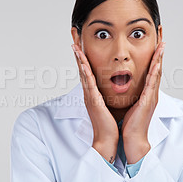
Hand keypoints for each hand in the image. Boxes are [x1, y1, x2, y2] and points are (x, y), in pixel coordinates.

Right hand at [71, 44, 118, 162]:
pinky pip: (88, 83)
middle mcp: (89, 93)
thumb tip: (109, 90)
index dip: (83, 60)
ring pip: (83, 73)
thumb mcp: (107, 106)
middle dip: (78, 55)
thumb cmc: (109, 125)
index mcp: (93, 94)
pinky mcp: (93, 100)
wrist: (107, 139)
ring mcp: (89, 96)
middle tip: (73, 41)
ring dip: (79, 59)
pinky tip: (82, 62)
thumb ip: (105, 97)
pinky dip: (84, 71)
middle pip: (82, 70)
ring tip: (75, 46)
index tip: (80, 48)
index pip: (87, 73)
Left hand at [121, 41, 165, 163]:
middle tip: (162, 37)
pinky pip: (152, 84)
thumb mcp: (131, 104)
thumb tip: (125, 86)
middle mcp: (151, 93)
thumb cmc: (130, 124)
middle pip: (157, 68)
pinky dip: (154, 73)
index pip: (151, 70)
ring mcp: (151, 97)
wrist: (133, 139)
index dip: (154, 56)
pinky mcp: (148, 102)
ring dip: (159, 58)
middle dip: (160, 52)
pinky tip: (156, 63)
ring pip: (156, 73)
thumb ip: (132, 94)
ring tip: (161, 44)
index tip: (156, 43)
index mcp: (147, 93)